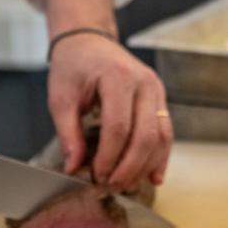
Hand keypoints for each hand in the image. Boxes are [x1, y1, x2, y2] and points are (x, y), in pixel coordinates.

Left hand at [34, 0, 172, 189]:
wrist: (90, 42)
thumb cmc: (74, 66)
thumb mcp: (61, 97)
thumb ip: (68, 133)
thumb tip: (74, 167)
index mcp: (118, 77)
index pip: (119, 127)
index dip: (109, 157)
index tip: (96, 176)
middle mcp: (145, 83)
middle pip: (145, 136)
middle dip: (129, 167)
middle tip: (111, 185)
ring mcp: (157, 91)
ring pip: (161, 137)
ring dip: (145, 165)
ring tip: (127, 184)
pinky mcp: (161, 99)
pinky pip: (166, 133)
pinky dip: (160, 157)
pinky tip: (153, 176)